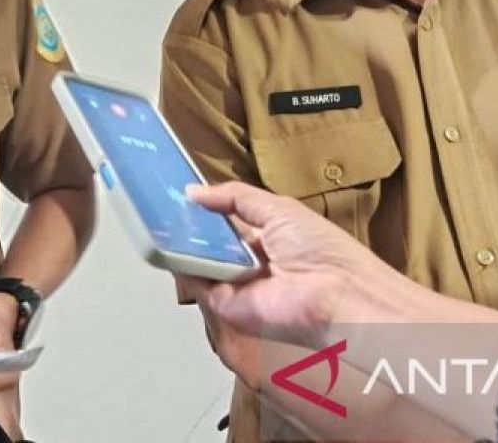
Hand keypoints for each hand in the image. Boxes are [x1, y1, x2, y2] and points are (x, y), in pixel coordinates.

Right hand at [179, 182, 400, 348]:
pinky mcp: (228, 306)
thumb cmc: (322, 250)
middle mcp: (253, 262)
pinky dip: (184, 265)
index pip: (229, 221)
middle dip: (190, 226)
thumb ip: (234, 197)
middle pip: (211, 243)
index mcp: (270, 237)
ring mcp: (239, 285)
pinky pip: (199, 283)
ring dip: (184, 244)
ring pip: (201, 262)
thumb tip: (195, 191)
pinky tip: (168, 242)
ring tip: (162, 219)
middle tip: (165, 206)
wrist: (335, 297)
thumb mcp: (277, 208)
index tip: (182, 194)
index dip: (208, 208)